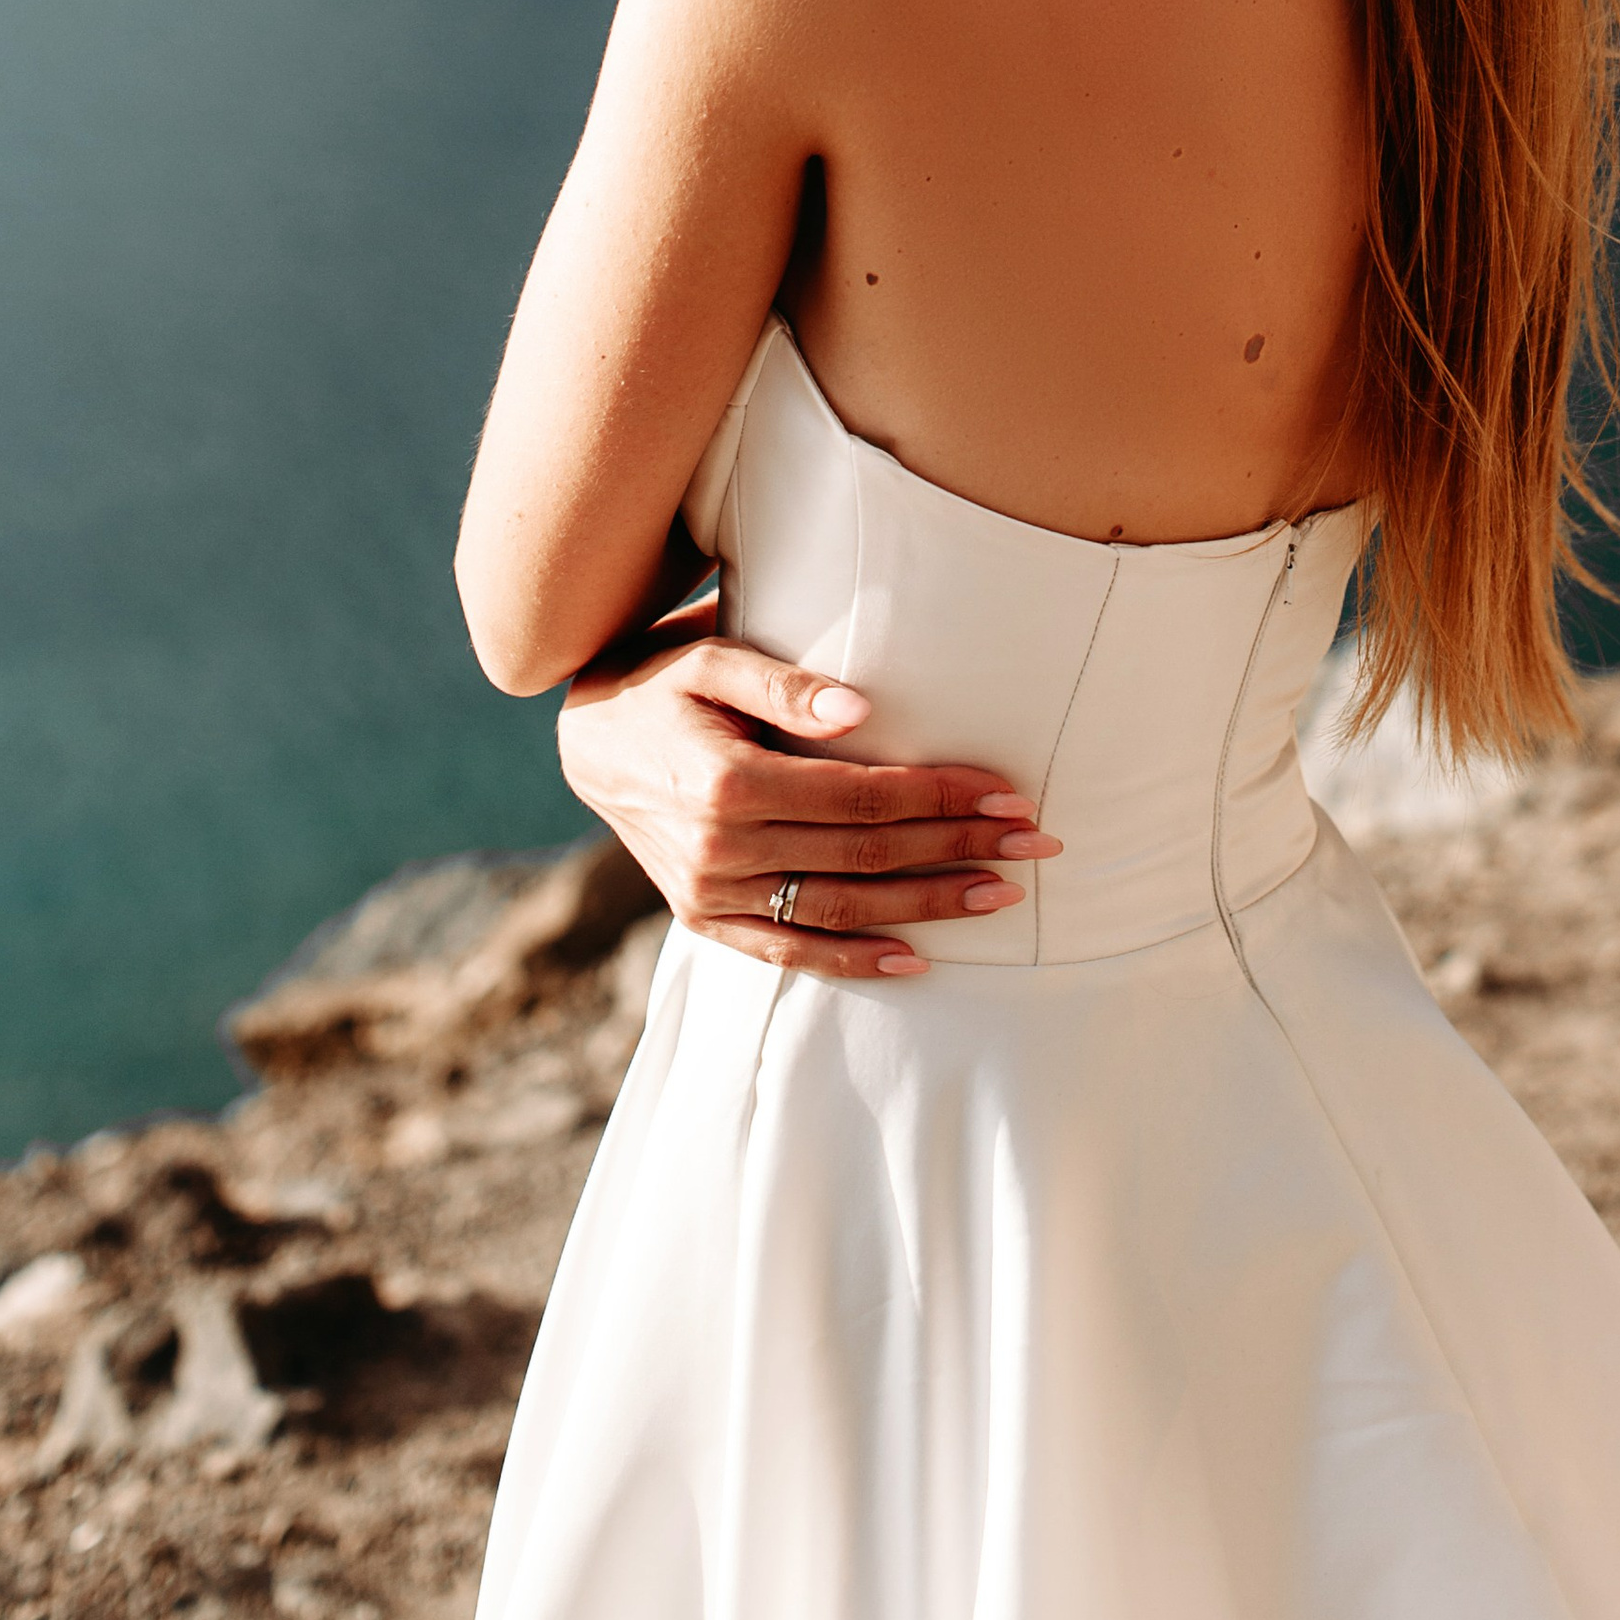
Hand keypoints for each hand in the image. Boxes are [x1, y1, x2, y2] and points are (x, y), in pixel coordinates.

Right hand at [557, 617, 1061, 981]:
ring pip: (841, 911)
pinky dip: (854, 962)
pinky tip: (915, 959)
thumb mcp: (712, 658)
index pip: (864, 798)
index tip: (1010, 795)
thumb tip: (863, 710)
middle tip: (1036, 845)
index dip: (942, 797)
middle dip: (959, 848)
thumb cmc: (661, 681)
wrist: (584, 740)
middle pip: (867, 855)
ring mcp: (713, 896)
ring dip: (928, 907)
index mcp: (730, 785)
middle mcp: (724, 852)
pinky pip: (790, 952)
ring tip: (1001, 898)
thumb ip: (784, 685)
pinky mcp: (706, 919)